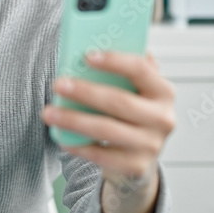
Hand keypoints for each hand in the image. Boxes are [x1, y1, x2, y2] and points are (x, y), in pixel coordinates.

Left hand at [42, 51, 175, 184]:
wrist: (140, 158)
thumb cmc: (132, 114)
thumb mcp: (136, 91)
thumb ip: (125, 70)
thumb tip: (96, 46)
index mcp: (163, 92)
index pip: (140, 69)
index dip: (114, 61)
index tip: (86, 55)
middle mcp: (163, 118)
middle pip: (119, 101)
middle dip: (85, 92)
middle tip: (58, 84)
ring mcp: (151, 145)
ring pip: (106, 130)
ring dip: (73, 120)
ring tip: (49, 112)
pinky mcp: (136, 166)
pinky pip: (101, 154)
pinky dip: (78, 145)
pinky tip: (61, 136)